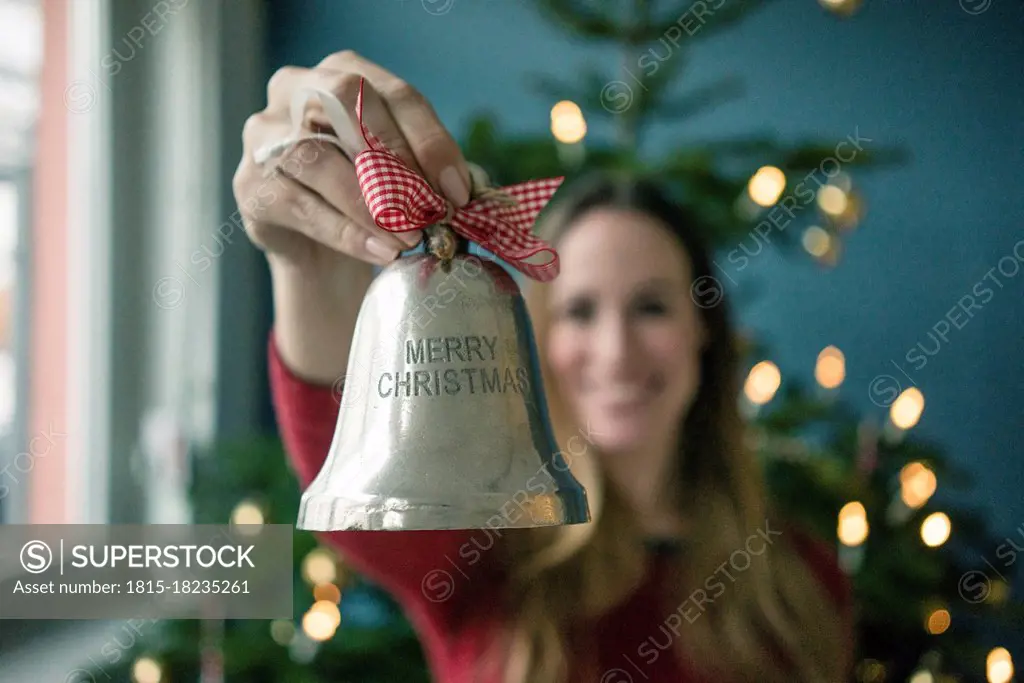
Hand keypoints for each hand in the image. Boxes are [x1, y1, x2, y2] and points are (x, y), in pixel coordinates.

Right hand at [232, 50, 471, 269]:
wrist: (315, 246)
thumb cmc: (364, 194)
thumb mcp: (397, 171)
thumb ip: (422, 168)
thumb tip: (458, 190)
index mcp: (341, 71)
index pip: (392, 93)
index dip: (430, 140)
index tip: (457, 190)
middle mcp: (295, 88)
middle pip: (347, 101)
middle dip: (397, 157)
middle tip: (431, 209)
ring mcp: (265, 134)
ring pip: (318, 157)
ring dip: (372, 203)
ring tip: (409, 239)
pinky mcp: (250, 184)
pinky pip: (301, 205)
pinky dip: (346, 232)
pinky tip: (380, 252)